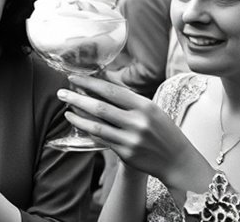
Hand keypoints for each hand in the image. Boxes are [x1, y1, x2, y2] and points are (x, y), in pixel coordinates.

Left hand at [59, 74, 208, 186]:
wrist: (178, 161)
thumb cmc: (162, 131)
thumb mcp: (151, 110)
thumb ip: (129, 100)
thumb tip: (101, 84)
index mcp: (145, 106)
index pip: (111, 91)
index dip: (90, 83)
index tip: (74, 78)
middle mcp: (138, 121)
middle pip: (100, 107)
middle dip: (77, 97)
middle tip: (61, 92)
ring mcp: (131, 138)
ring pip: (96, 125)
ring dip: (77, 116)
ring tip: (65, 109)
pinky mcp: (126, 153)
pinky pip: (101, 139)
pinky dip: (87, 130)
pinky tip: (78, 123)